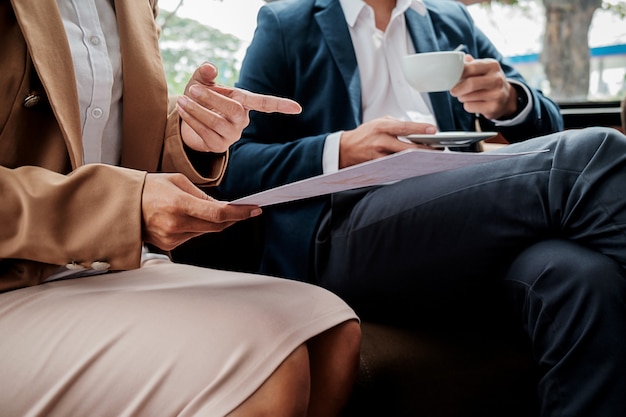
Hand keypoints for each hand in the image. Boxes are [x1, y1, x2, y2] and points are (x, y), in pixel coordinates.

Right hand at [141, 173, 260, 250]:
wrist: (123, 205)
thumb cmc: (149, 188)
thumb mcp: (178, 181)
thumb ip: (202, 195)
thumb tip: (222, 206)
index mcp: (178, 203)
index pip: (218, 213)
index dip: (240, 213)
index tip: (254, 209)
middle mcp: (176, 223)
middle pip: (217, 226)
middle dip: (233, 218)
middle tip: (245, 210)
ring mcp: (172, 237)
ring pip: (206, 232)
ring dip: (215, 223)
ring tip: (210, 209)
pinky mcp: (169, 245)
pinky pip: (193, 236)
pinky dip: (199, 227)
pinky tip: (191, 218)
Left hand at [176, 63, 301, 153]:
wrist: (187, 120)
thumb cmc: (200, 97)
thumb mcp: (201, 82)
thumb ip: (205, 73)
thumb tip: (209, 68)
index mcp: (244, 103)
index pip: (264, 104)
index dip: (280, 105)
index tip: (298, 108)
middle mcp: (242, 121)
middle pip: (233, 109)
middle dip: (212, 99)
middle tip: (193, 89)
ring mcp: (232, 136)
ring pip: (216, 122)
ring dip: (196, 110)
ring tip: (181, 99)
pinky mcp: (218, 146)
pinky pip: (205, 133)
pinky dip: (191, 119)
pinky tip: (181, 109)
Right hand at [339, 117, 436, 168]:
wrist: (346, 148)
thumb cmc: (366, 134)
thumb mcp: (380, 122)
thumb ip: (397, 125)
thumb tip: (418, 131)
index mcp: (382, 127)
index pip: (404, 127)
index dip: (420, 128)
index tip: (434, 130)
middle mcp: (380, 141)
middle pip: (407, 147)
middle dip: (425, 149)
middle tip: (439, 148)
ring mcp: (379, 156)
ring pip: (404, 160)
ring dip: (419, 159)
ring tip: (432, 157)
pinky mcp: (379, 167)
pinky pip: (397, 167)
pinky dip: (409, 165)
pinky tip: (419, 164)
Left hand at [450, 55, 517, 119]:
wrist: (506, 98)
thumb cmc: (488, 81)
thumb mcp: (483, 69)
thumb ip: (470, 64)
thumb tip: (457, 60)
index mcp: (492, 65)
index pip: (470, 68)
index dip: (457, 74)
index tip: (451, 78)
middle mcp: (497, 79)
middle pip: (470, 84)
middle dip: (457, 89)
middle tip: (453, 91)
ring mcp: (497, 94)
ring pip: (468, 97)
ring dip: (462, 97)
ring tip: (466, 95)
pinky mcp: (493, 107)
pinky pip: (470, 107)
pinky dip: (467, 106)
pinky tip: (474, 103)